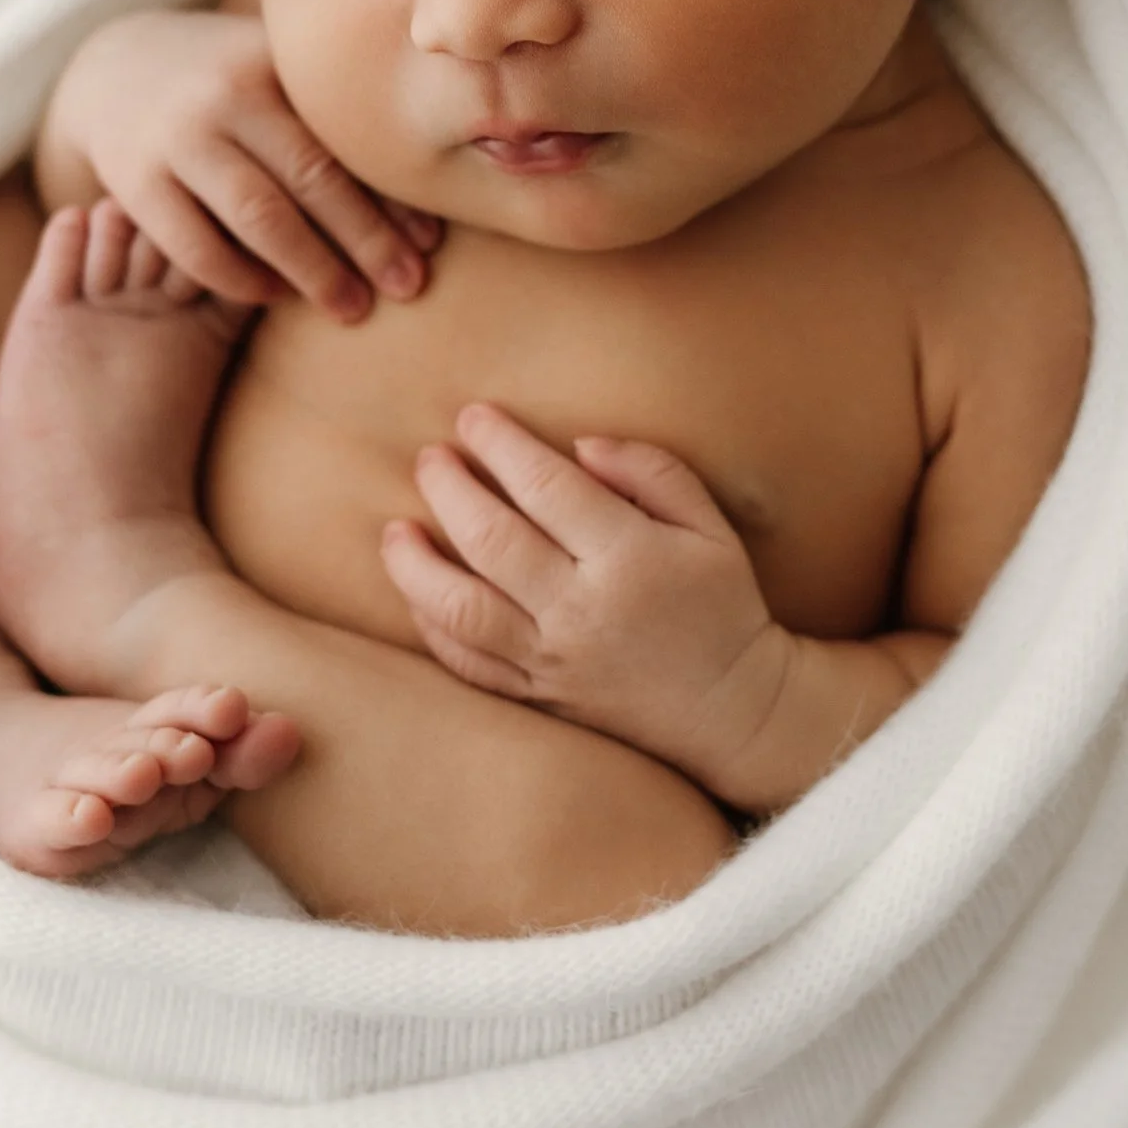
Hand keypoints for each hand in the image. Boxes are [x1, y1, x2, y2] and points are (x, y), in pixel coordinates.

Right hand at [38, 9, 437, 322]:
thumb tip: (428, 171)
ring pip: (257, 217)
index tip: (430, 241)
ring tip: (352, 307)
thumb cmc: (227, 79)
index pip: (342, 139)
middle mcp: (226, 96)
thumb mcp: (274, 66)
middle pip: (310, 178)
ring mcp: (177, 139)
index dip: (389, 194)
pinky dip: (241, 279)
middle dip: (366, 239)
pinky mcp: (135, 183)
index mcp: (274, 64)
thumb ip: (330, 105)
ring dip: (312, 270)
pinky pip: (197, 247)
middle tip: (408, 286)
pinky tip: (274, 295)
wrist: (113, 69)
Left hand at [378, 403, 791, 790]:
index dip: (502, 445)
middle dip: (448, 489)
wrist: (730, 710)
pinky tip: (417, 591)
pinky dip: (432, 627)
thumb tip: (580, 446)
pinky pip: (467, 664)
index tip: (473, 416)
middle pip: (491, 540)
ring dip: (417, 564)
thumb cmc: (721, 605)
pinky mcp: (537, 697)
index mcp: (630, 558)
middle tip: (430, 457)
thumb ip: (652, 472)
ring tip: (396, 529)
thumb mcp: (709, 527)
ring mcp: (553, 660)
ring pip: (462, 609)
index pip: (547, 488)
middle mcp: (582, 610)